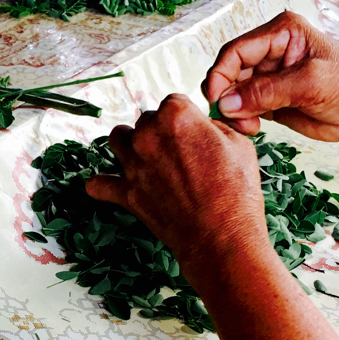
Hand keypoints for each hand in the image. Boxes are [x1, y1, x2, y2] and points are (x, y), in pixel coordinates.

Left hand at [85, 94, 269, 282]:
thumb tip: (202, 125)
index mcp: (176, 116)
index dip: (186, 117)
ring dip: (129, 144)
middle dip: (160, 131)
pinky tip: (109, 184)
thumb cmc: (235, 192)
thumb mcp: (239, 144)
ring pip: (117, 139)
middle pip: (146, 120)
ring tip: (144, 155)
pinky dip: (102, 184)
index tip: (193, 130)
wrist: (220, 237)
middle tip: (178, 151)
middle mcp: (148, 136)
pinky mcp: (126, 193)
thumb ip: (214, 126)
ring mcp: (133, 165)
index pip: (173, 102)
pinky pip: (99, 185)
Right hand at [201, 11, 338, 145]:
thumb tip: (225, 103)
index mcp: (282, 32)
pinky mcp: (269, 99)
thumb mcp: (310, 83)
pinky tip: (252, 128)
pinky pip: (242, 108)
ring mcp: (268, 76)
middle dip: (226, 96)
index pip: (236, 51)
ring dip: (232, 111)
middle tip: (234, 120)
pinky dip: (240, 119)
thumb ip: (266, 92)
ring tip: (248, 127)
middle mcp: (270, 51)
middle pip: (229, 71)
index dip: (221, 75)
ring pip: (232, 92)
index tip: (217, 102)